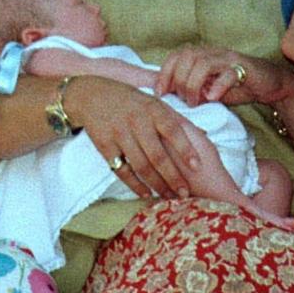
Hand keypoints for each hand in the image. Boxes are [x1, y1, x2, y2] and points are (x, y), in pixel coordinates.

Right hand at [66, 77, 206, 199]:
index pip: (172, 131)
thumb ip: (174, 118)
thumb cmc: (130, 101)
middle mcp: (137, 121)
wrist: (92, 95)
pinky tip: (146, 194)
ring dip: (156, 185)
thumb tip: (202, 135)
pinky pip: (122, 170)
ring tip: (168, 197)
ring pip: (141, 166)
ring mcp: (120, 134)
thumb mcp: (153, 102)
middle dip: (173, 177)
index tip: (197, 167)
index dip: (185, 149)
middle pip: (157, 155)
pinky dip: (135, 185)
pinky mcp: (105, 146)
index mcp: (153, 109)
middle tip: (185, 193)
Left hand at [154, 47, 287, 107]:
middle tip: (182, 100)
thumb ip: (188, 88)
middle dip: (178, 80)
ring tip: (195, 101)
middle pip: (186, 57)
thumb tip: (162, 94)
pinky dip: (217, 85)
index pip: (175, 56)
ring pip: (203, 63)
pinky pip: (228, 73)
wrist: (269, 84)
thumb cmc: (235, 87)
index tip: (160, 93)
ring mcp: (228, 58)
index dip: (164, 73)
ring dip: (193, 84)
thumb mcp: (207, 89)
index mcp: (201, 54)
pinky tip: (212, 98)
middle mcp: (213, 52)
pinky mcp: (244, 67)